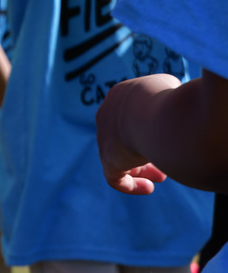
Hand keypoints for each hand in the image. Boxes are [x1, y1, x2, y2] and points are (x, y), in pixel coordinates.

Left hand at [96, 75, 177, 193]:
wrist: (158, 116)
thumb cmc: (169, 101)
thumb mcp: (169, 87)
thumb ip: (165, 95)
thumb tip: (168, 105)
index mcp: (120, 97)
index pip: (128, 115)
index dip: (146, 128)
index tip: (164, 137)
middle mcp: (108, 116)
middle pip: (122, 137)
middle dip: (143, 150)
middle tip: (162, 159)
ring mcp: (105, 138)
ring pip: (119, 156)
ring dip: (139, 168)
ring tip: (160, 176)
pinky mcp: (109, 159)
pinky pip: (114, 177)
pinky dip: (130, 184)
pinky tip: (148, 187)